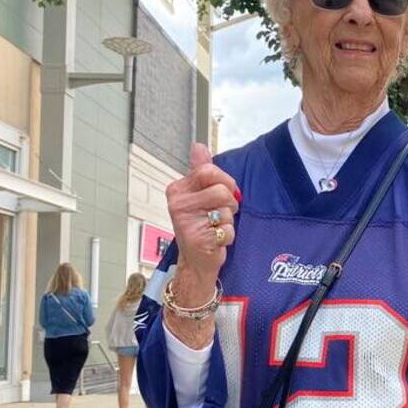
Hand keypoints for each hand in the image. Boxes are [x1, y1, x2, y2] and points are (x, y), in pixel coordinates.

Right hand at [165, 143, 240, 302]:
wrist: (196, 261)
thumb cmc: (201, 225)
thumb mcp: (198, 195)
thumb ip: (200, 170)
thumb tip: (198, 146)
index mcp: (177, 190)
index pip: (209, 171)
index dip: (225, 181)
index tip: (223, 192)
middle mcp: (178, 204)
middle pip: (222, 190)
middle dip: (230, 202)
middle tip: (221, 212)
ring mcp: (187, 222)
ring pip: (227, 210)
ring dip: (229, 220)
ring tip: (216, 226)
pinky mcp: (199, 238)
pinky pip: (229, 229)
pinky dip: (228, 236)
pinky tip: (216, 240)